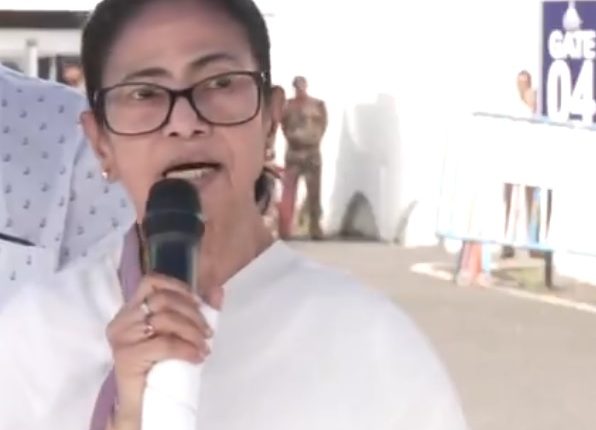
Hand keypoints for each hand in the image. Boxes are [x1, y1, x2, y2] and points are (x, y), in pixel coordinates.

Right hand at [107, 274, 213, 427]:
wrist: (144, 403)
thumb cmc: (161, 366)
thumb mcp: (180, 334)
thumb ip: (196, 311)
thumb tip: (218, 290)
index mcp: (130, 310)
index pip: (151, 282)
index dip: (178, 287)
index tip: (198, 302)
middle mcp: (122, 320)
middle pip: (162, 299)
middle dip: (192, 314)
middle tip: (208, 332)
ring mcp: (122, 338)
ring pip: (164, 319)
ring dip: (192, 332)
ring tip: (204, 346)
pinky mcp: (127, 357)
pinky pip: (164, 344)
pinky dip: (186, 348)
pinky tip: (197, 357)